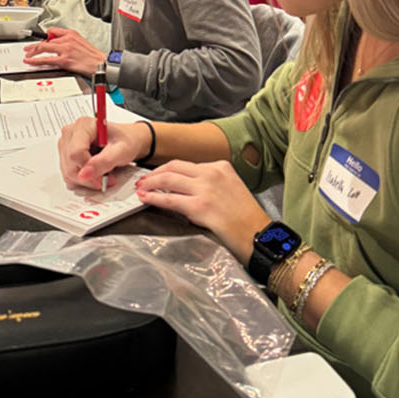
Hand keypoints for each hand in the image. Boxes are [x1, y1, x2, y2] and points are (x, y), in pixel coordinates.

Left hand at [23, 28, 105, 74]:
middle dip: (34, 45)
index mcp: (71, 34)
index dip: (44, 36)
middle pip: (45, 40)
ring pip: (43, 48)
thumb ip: (68, 41)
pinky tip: (30, 61)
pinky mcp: (64, 60)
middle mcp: (67, 40)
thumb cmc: (92, 56)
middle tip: (28, 48)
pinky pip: (45, 59)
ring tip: (27, 55)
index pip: (52, 31)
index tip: (40, 40)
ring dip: (33, 51)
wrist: (101, 64)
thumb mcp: (80, 42)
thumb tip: (57, 44)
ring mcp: (64, 50)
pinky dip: (35, 60)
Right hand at [58, 119, 152, 190]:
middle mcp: (70, 133)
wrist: (124, 141)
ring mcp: (65, 144)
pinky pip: (67, 175)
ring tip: (102, 175)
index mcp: (83, 126)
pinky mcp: (64, 154)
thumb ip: (104, 161)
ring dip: (86, 180)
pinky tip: (93, 173)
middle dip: (89, 177)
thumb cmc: (124, 140)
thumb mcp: (122, 150)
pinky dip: (81, 179)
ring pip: (67, 172)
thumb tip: (84, 174)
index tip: (102, 178)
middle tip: (106, 179)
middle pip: (70, 165)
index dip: (87, 169)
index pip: (75, 153)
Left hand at [136, 160, 270, 263]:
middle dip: (153, 174)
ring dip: (149, 184)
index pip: (185, 164)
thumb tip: (184, 186)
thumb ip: (209, 182)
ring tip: (140, 189)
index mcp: (220, 166)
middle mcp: (211, 173)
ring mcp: (205, 189)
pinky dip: (153, 198)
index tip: (156, 175)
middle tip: (143, 181)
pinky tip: (145, 199)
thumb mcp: (230, 187)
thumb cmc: (245, 216)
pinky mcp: (199, 206)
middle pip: (173, 167)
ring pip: (167, 180)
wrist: (257, 233)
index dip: (166, 170)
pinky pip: (169, 199)